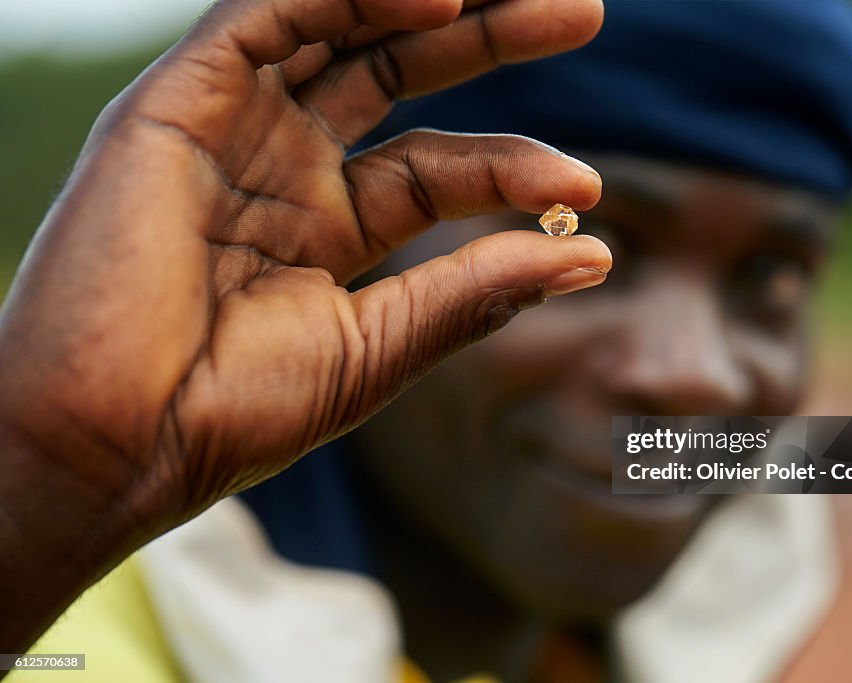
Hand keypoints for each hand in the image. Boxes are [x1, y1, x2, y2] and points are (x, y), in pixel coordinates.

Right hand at [0, 0, 607, 649]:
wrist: (113, 440)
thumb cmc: (238, 410)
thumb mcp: (380, 345)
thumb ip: (477, 291)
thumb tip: (592, 255)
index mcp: (325, 228)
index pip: (437, 169)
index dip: (513, 169)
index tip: (584, 188)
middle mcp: (280, 167)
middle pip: (398, 74)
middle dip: (489, 37)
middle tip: (584, 12)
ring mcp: (231, 130)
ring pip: (340, 27)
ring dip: (433, 2)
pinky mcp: (176, 103)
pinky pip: (268, 17)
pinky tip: (438, 0)